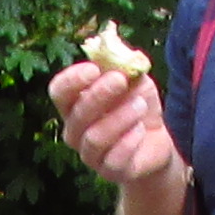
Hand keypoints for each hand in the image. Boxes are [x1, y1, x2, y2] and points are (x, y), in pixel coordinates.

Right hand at [45, 58, 182, 192]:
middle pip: (76, 115)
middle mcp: (75, 132)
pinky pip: (113, 159)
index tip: (93, 68)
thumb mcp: (134, 78)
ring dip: (120, 118)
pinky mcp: (110, 172)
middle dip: (98, 95)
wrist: (157, 141)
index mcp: (74, 105)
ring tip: (141, 104)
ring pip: (94, 138)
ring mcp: (90, 155)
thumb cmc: (137, 105)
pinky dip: (129, 141)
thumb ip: (122, 63)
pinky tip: (142, 129)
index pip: (58, 92)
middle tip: (121, 80)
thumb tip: (112, 43)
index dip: (71, 81)